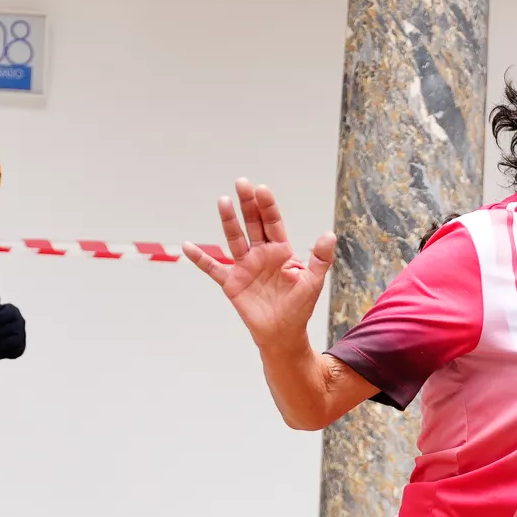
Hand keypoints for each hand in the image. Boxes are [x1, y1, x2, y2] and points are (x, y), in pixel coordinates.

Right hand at [184, 179, 335, 352]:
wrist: (283, 333)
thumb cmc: (300, 307)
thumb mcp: (313, 282)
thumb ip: (320, 258)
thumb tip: (329, 234)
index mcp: (281, 251)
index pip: (273, 222)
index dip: (267, 206)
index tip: (261, 189)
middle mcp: (261, 254)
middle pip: (252, 223)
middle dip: (247, 203)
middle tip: (241, 183)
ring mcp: (244, 266)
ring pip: (234, 238)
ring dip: (228, 221)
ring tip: (223, 201)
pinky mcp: (231, 282)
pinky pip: (213, 268)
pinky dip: (200, 258)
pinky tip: (187, 246)